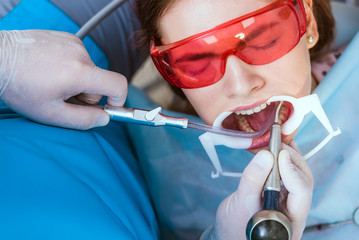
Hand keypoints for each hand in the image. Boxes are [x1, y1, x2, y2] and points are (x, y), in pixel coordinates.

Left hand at [0, 30, 126, 128]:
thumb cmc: (19, 86)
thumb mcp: (51, 113)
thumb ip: (84, 120)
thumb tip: (104, 118)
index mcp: (79, 73)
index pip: (118, 85)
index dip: (119, 100)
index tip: (109, 107)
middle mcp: (80, 53)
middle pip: (100, 82)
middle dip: (86, 94)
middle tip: (62, 96)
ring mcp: (73, 42)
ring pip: (89, 71)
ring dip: (77, 80)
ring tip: (52, 81)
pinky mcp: (66, 37)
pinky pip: (79, 58)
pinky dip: (70, 67)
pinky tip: (51, 69)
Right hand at [205, 141, 312, 239]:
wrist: (229, 233)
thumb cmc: (235, 226)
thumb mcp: (241, 203)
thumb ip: (253, 179)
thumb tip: (266, 154)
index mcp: (291, 221)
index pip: (301, 192)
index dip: (291, 170)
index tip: (279, 152)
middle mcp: (296, 212)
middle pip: (303, 181)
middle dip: (292, 160)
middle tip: (277, 144)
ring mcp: (290, 203)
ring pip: (297, 176)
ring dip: (289, 157)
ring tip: (277, 141)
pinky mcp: (282, 195)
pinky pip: (287, 175)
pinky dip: (282, 160)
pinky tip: (276, 149)